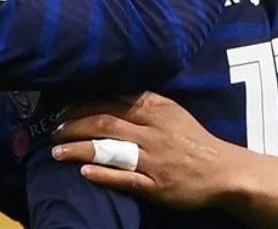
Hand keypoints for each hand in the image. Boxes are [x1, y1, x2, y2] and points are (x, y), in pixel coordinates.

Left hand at [50, 92, 254, 209]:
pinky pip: (125, 178)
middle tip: (54, 131)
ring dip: (79, 149)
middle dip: (74, 126)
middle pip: (105, 123)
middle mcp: (152, 131)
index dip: (82, 104)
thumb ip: (142, 101)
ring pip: (109, 150)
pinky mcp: (156, 186)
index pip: (110, 101)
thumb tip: (108, 91)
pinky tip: (84, 173)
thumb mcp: (171, 111)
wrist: (223, 171)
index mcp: (155, 109)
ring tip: (56, 153)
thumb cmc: (193, 139)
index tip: (62, 109)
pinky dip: (102, 175)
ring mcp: (154, 160)